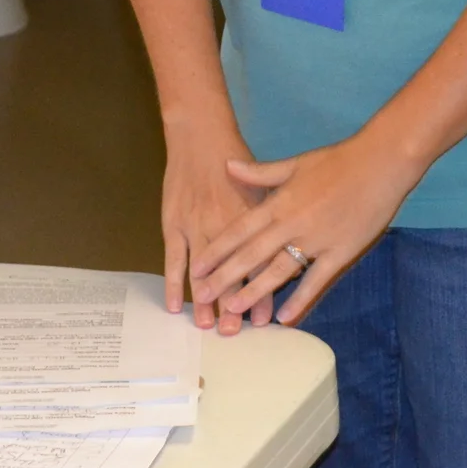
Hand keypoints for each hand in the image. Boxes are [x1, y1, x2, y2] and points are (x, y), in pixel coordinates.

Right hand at [161, 121, 272, 335]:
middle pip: (231, 273)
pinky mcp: (174, 224)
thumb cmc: (236, 156)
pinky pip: (174, 259)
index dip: (262, 291)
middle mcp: (224, 227)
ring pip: (202, 271)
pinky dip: (173, 283)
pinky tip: (174, 306)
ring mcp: (196, 227)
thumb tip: (293, 241)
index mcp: (251, 220)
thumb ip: (277, 214)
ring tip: (208, 327)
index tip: (266, 318)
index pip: (259, 263)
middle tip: (235, 332)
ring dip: (205, 300)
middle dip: (233, 304)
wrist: (201, 135)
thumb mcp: (265, 182)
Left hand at [195, 130, 423, 327]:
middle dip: (225, 276)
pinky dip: (301, 299)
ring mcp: (317, 240)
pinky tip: (284, 317)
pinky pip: (317, 280)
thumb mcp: (295, 163)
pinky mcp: (341, 253)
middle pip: (252, 254)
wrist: (380, 163)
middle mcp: (293, 223)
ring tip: (233, 309)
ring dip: (255, 291)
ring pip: (279, 270)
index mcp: (280, 202)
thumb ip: (260, 172)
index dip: (217, 249)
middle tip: (203, 296)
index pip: (240, 229)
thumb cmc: (337, 161)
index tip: (196, 266)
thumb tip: (228, 165)